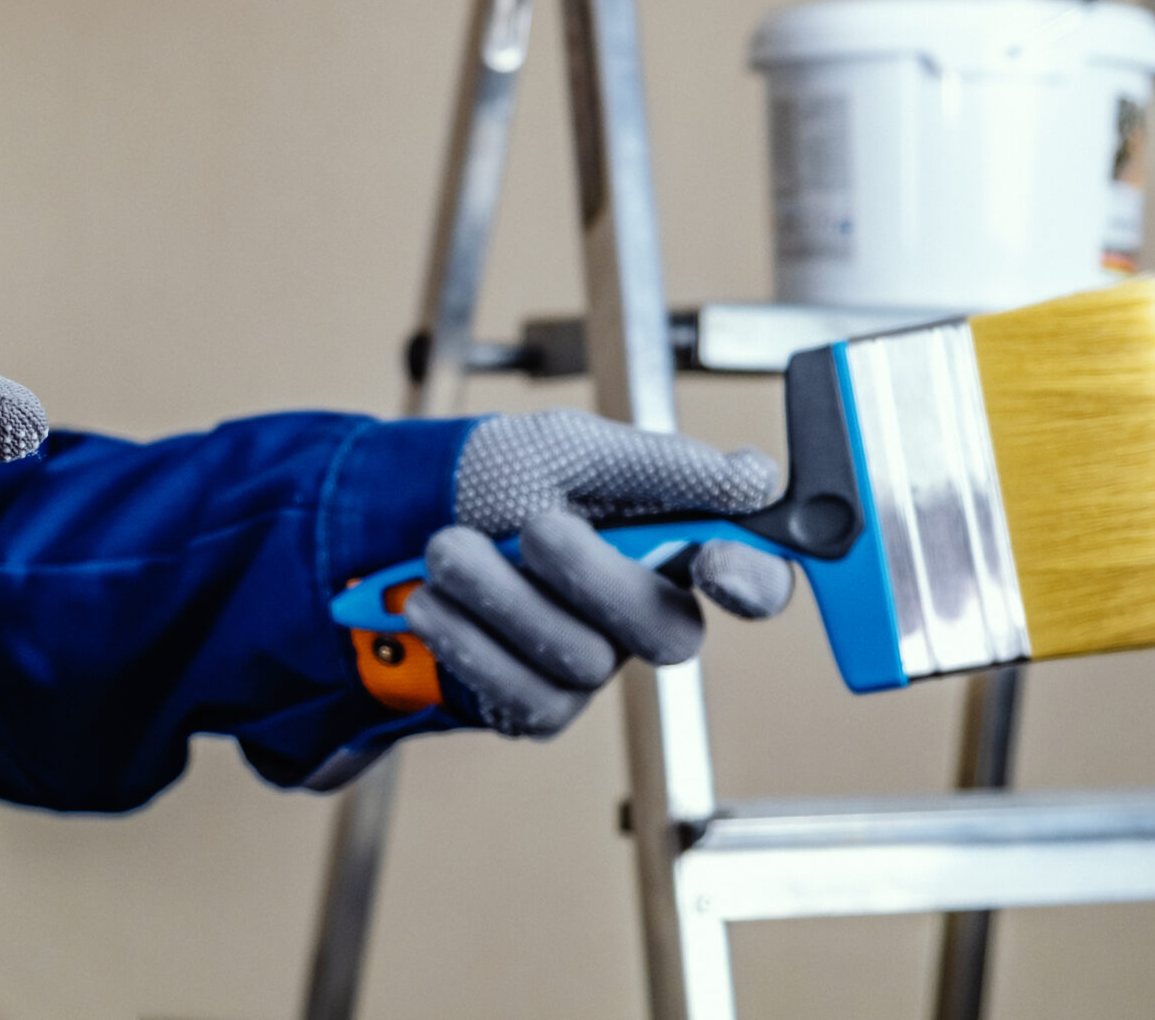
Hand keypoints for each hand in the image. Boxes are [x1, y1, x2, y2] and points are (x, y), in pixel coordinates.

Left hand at [406, 409, 793, 737]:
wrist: (399, 521)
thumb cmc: (497, 478)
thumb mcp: (574, 448)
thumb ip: (664, 467)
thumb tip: (755, 480)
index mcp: (673, 543)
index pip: (755, 581)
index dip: (753, 581)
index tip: (714, 561)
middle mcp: (644, 613)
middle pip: (669, 634)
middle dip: (593, 576)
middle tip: (534, 526)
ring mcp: (595, 665)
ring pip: (584, 661)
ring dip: (502, 595)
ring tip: (447, 548)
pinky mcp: (539, 706)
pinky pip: (527, 697)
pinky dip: (471, 640)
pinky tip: (435, 602)